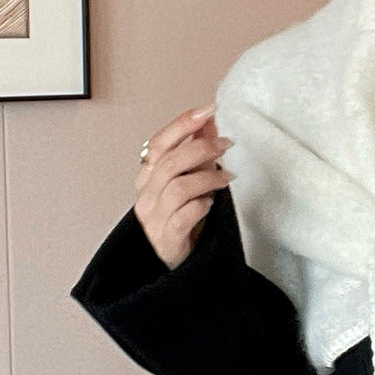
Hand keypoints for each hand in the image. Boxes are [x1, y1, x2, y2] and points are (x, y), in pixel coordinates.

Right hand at [134, 104, 234, 269]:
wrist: (171, 264)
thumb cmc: (180, 219)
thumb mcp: (189, 181)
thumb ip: (196, 151)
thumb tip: (208, 119)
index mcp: (147, 177)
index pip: (158, 144)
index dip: (181, 124)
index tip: (207, 110)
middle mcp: (146, 196)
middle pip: (168, 163)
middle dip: (200, 148)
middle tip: (227, 144)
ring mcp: (154, 219)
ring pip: (177, 188)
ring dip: (207, 177)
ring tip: (228, 177)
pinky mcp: (168, 240)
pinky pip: (183, 218)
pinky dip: (200, 206)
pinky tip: (212, 203)